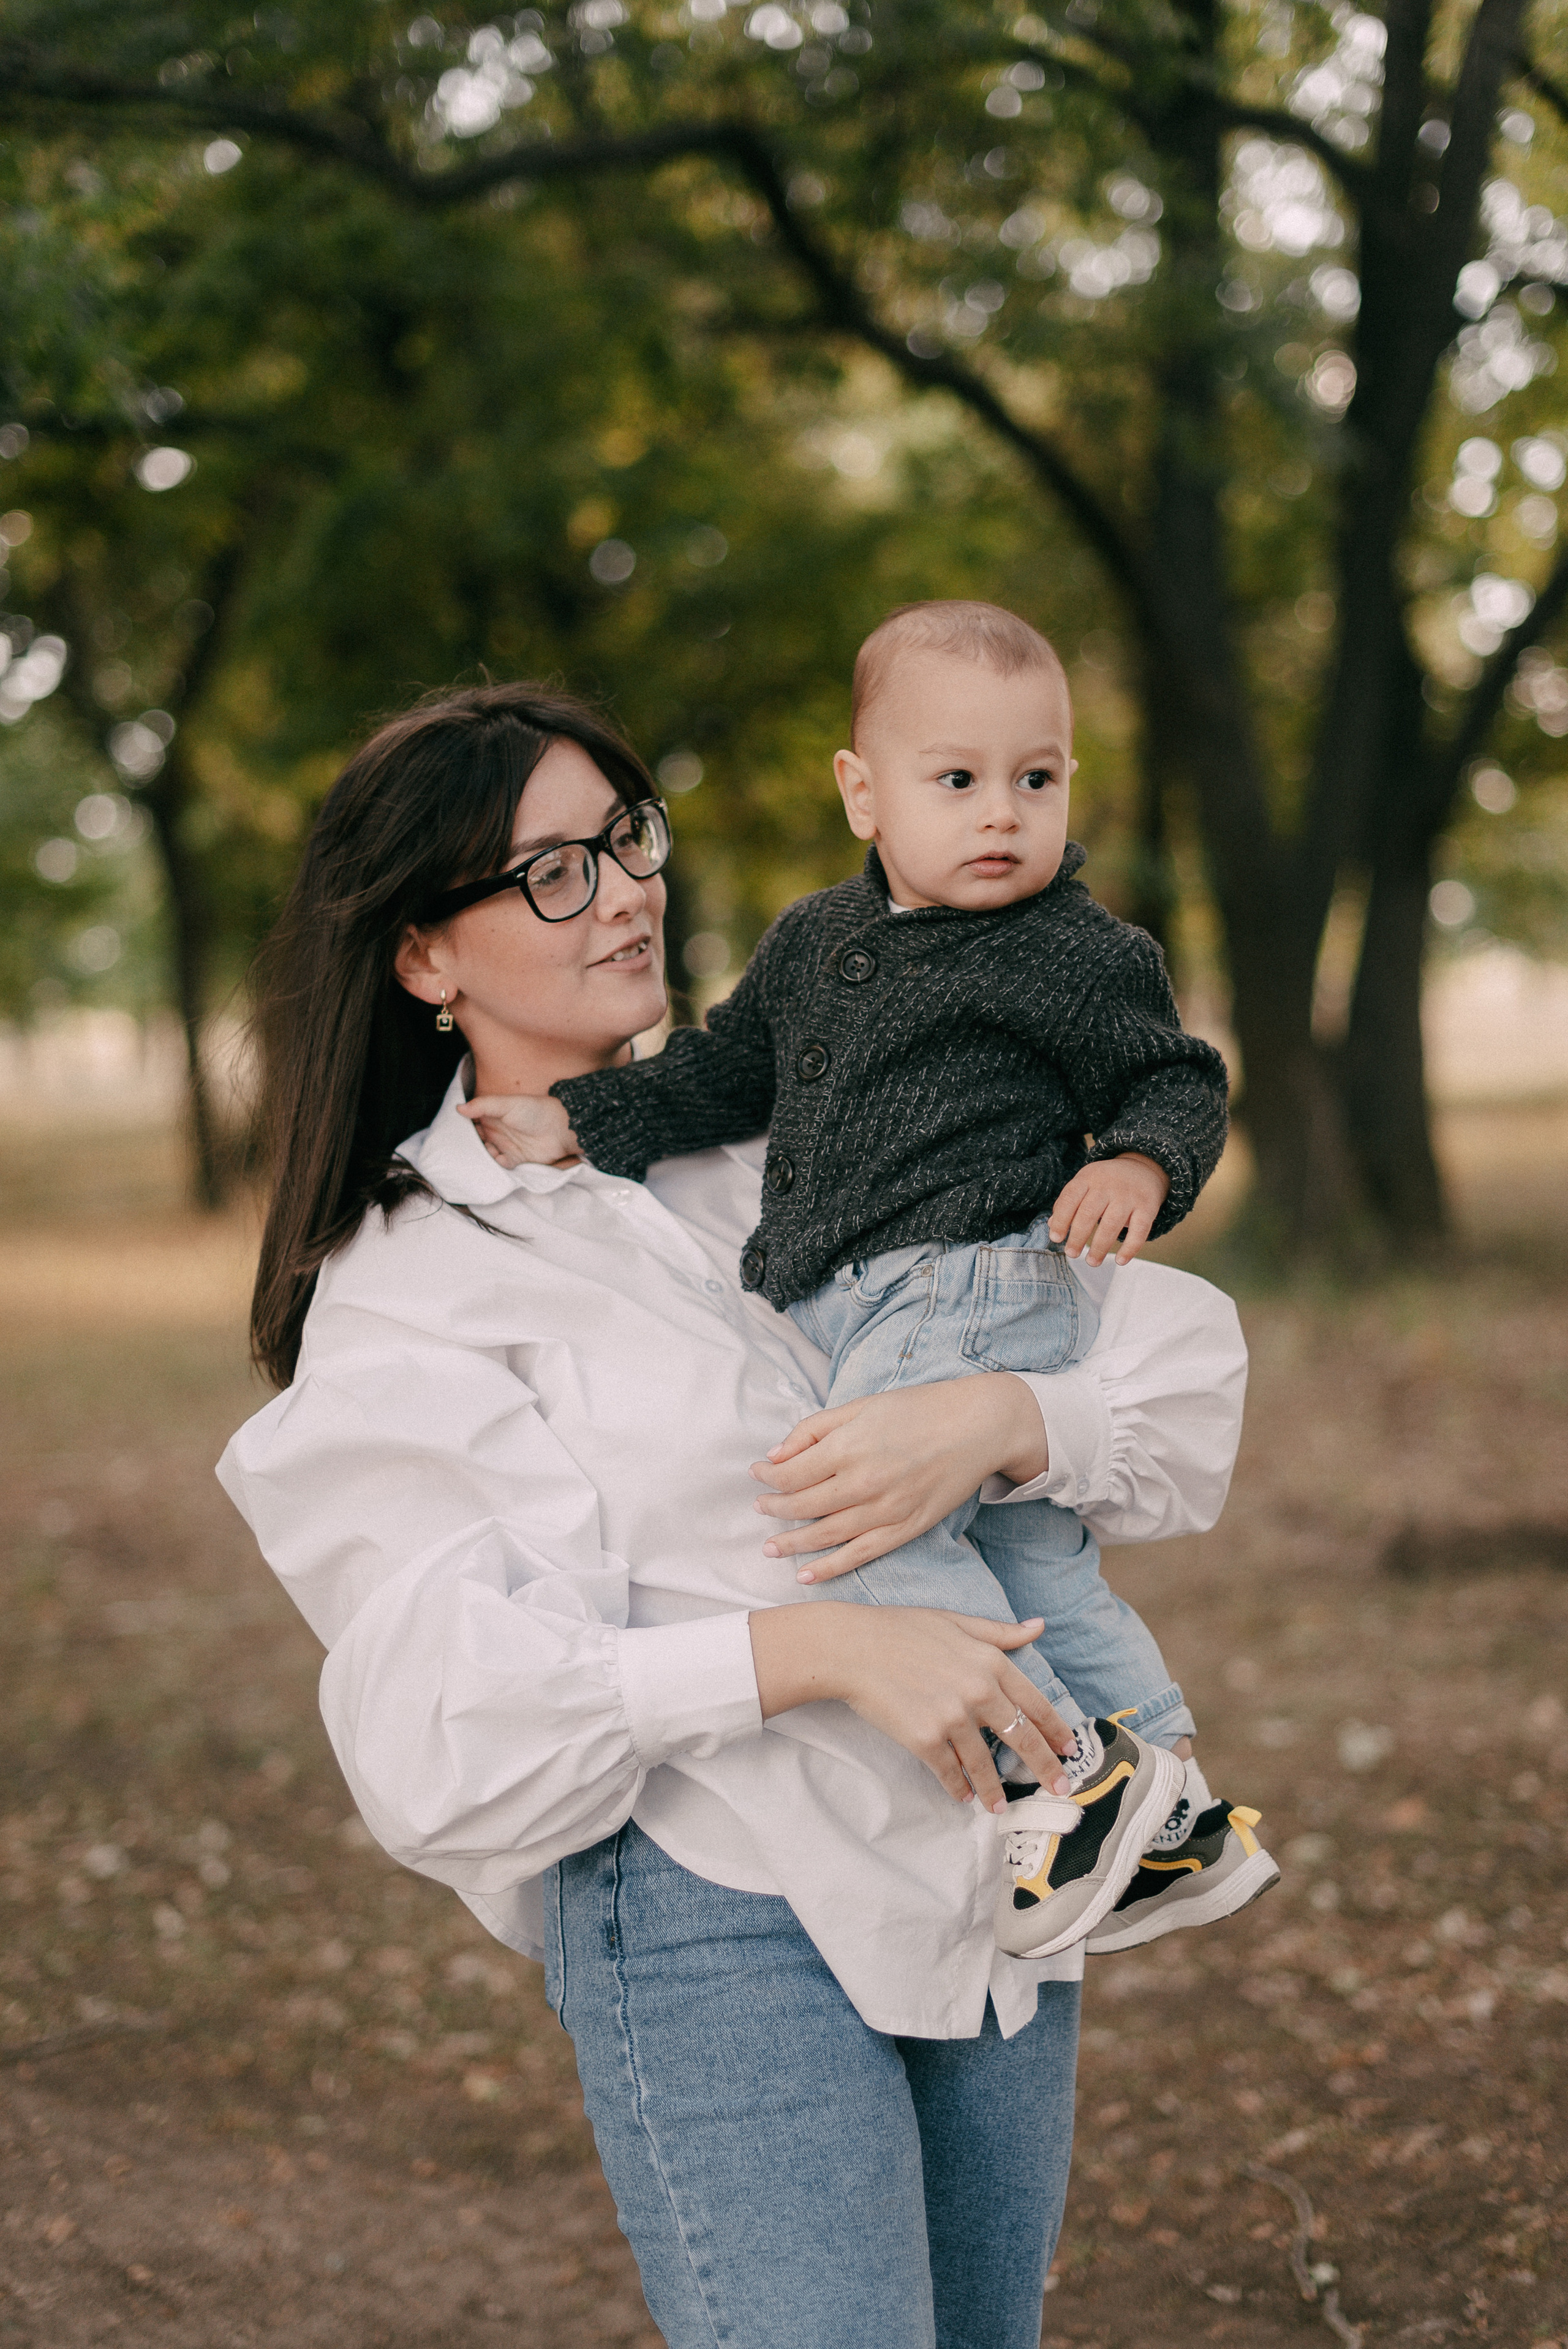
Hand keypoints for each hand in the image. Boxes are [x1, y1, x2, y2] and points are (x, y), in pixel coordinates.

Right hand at [457, 1092, 579, 1168]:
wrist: (561, 1128)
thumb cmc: (535, 1110)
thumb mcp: (507, 1104)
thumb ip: (483, 1105)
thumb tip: (458, 1109)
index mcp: (492, 1116)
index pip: (471, 1123)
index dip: (461, 1128)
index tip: (450, 1133)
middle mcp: (496, 1132)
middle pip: (476, 1141)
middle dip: (468, 1146)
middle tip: (457, 1150)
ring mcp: (505, 1146)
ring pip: (486, 1155)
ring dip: (481, 1157)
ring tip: (476, 1157)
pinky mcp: (515, 1160)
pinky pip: (500, 1165)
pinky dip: (495, 1165)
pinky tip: (495, 1161)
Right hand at [748, 1601, 1074, 1811]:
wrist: (851, 1648)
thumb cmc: (900, 1629)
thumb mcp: (955, 1621)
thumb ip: (999, 1632)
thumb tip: (1039, 1627)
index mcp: (989, 1661)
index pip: (1034, 1703)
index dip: (1055, 1729)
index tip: (1069, 1749)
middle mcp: (977, 1690)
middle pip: (1021, 1738)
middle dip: (1044, 1768)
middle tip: (1060, 1790)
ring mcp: (951, 1717)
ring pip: (984, 1763)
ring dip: (995, 1789)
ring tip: (1000, 1806)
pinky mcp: (925, 1740)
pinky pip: (950, 1771)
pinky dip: (959, 1787)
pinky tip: (964, 1796)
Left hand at [749, 1374, 1048, 1581]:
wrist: (976, 1426)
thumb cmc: (917, 1409)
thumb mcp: (860, 1406)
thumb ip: (814, 1429)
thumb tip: (775, 1455)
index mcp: (849, 1447)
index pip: (792, 1473)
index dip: (767, 1477)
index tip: (756, 1474)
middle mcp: (864, 1482)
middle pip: (803, 1506)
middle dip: (774, 1509)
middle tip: (759, 1508)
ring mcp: (886, 1510)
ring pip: (826, 1535)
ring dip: (792, 1543)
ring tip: (770, 1547)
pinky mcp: (906, 1528)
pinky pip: (860, 1554)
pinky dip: (830, 1568)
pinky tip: (806, 1575)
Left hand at [1048, 1150, 1168, 1265]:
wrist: (1143, 1168)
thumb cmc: (1106, 1182)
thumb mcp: (1085, 1184)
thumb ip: (1068, 1203)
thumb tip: (1052, 1226)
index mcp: (1088, 1177)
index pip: (1070, 1198)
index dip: (1061, 1219)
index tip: (1055, 1238)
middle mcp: (1108, 1184)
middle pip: (1089, 1213)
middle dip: (1077, 1237)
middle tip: (1072, 1254)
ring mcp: (1129, 1195)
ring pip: (1112, 1224)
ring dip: (1100, 1247)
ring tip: (1092, 1261)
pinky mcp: (1148, 1206)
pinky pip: (1140, 1230)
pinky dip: (1130, 1248)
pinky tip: (1120, 1261)